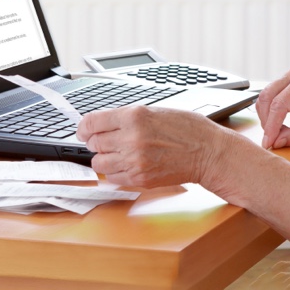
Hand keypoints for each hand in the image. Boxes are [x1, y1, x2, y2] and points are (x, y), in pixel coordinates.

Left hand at [76, 105, 226, 187]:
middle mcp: (131, 139)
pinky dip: (114, 172)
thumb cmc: (187, 128)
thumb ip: (128, 117)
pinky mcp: (139, 179)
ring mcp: (134, 161)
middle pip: (94, 143)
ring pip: (99, 163)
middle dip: (95, 142)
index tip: (83, 130)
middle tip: (102, 140)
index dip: (84, 127)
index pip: (93, 122)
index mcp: (134, 116)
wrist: (207, 152)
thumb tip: (104, 123)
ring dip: (103, 158)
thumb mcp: (155, 111)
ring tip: (116, 153)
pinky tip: (126, 164)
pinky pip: (112, 179)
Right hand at [256, 67, 289, 149]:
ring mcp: (287, 77)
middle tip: (269, 141)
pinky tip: (275, 125)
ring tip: (274, 134)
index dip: (271, 124)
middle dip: (266, 120)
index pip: (280, 103)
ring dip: (265, 117)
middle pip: (267, 96)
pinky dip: (267, 113)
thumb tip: (275, 142)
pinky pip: (267, 97)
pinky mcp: (282, 83)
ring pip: (264, 96)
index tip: (268, 142)